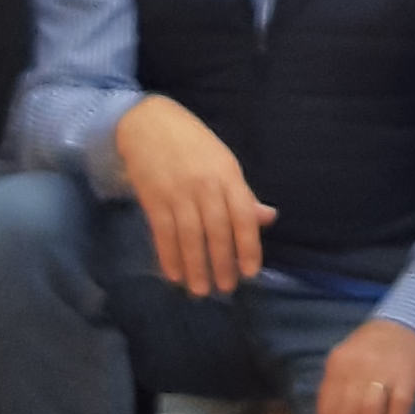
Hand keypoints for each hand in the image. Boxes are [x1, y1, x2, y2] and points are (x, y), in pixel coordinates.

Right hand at [115, 97, 274, 296]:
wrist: (147, 123)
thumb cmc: (192, 144)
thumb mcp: (224, 162)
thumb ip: (243, 194)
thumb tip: (267, 218)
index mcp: (228, 174)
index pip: (243, 216)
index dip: (248, 246)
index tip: (251, 272)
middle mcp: (204, 185)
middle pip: (216, 230)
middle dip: (222, 263)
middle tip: (226, 288)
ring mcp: (177, 192)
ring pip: (189, 236)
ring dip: (196, 266)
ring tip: (200, 290)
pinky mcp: (152, 198)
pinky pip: (162, 233)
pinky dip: (168, 256)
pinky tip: (174, 275)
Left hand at [315, 315, 414, 413]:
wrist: (409, 323)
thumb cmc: (374, 351)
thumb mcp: (348, 363)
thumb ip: (338, 390)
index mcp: (338, 365)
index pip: (328, 407)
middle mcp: (358, 367)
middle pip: (346, 412)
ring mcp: (384, 369)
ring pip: (369, 410)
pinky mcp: (408, 374)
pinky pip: (399, 403)